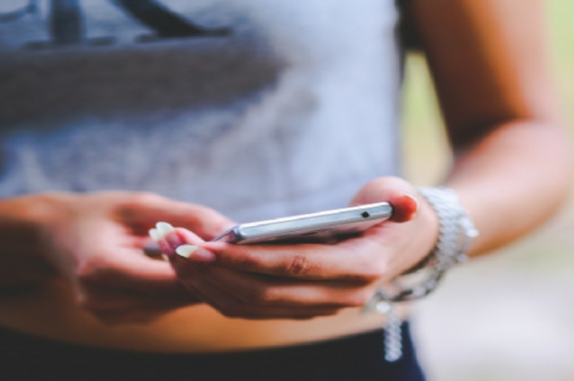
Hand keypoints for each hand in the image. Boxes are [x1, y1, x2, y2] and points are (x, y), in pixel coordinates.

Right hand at [34, 192, 233, 324]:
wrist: (54, 234)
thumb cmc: (98, 213)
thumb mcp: (139, 204)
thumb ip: (187, 217)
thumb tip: (234, 230)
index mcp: (101, 268)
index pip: (170, 278)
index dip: (206, 264)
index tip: (234, 246)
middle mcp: (102, 300)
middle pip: (175, 295)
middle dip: (208, 273)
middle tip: (235, 249)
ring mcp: (109, 315)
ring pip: (173, 304)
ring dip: (197, 282)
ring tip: (214, 253)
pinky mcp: (118, 320)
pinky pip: (163, 306)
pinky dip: (179, 287)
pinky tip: (188, 267)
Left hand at [157, 177, 437, 319]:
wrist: (401, 246)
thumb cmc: (392, 213)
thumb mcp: (400, 196)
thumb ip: (399, 199)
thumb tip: (403, 204)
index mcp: (360, 270)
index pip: (295, 267)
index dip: (249, 260)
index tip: (206, 246)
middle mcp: (338, 298)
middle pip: (263, 295)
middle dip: (213, 272)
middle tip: (174, 246)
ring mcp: (316, 309)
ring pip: (250, 307)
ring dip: (206, 283)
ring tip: (170, 252)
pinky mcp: (297, 309)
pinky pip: (249, 308)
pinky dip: (215, 290)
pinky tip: (188, 267)